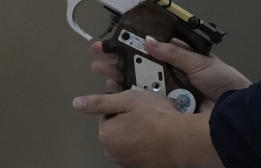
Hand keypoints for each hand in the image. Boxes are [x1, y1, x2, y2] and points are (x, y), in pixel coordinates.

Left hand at [73, 90, 220, 166]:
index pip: (107, 113)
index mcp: (106, 133)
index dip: (123, 105)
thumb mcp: (129, 100)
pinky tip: (157, 135)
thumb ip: (101, 102)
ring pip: (127, 139)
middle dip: (128, 119)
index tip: (137, 103)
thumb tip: (78, 103)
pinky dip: (145, 142)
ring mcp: (126, 161)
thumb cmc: (158, 118)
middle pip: (116, 127)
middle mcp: (112, 151)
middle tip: (147, 112)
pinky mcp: (140, 165)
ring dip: (137, 131)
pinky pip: (138, 149)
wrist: (182, 141)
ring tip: (154, 123)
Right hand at [89, 38, 250, 103]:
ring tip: (100, 70)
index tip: (116, 38)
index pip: (154, 48)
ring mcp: (168, 92)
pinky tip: (114, 90)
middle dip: (119, 59)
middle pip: (142, 65)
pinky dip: (129, 96)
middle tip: (98, 54)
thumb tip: (150, 40)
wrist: (233, 113)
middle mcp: (173, 74)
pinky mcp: (166, 109)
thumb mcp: (200, 62)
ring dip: (118, 76)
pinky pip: (145, 101)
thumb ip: (175, 53)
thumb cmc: (223, 83)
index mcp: (183, 59)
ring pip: (139, 83)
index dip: (135, 43)